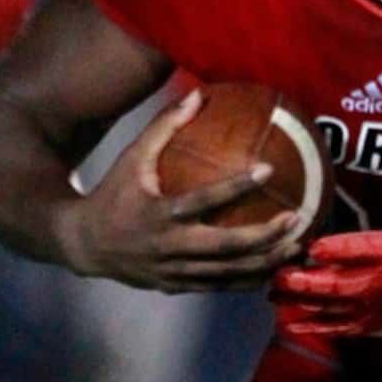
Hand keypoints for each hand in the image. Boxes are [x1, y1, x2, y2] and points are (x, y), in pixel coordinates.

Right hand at [61, 89, 306, 292]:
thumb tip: (197, 94)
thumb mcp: (131, 157)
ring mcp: (175, 272)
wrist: (84, 245)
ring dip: (265, 263)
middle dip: (265, 237)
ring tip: (297, 247)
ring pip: (228, 273)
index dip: (237, 186)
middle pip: (226, 247)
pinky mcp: (177, 287)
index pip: (203, 200)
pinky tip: (273, 269)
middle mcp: (169, 247)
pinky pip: (219, 286)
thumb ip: (163, 127)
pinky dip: (247, 280)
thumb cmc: (113, 195)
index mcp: (159, 214)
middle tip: (297, 219)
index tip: (268, 169)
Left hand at [274, 114, 381, 336]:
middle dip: (307, 283)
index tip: (311, 246)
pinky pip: (348, 328)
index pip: (362, 249)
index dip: (336, 250)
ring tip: (274, 298)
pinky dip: (320, 327)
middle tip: (278, 275)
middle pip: (341, 286)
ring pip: (339, 310)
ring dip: (304, 305)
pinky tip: (293, 325)